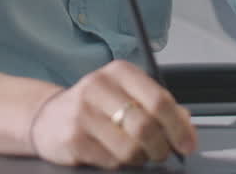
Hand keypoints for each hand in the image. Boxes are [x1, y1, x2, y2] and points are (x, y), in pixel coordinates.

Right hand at [29, 60, 196, 169]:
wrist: (48, 117)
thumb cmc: (95, 107)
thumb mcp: (127, 96)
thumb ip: (160, 108)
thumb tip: (188, 127)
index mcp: (119, 72)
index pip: (159, 99)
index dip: (178, 126)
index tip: (187, 144)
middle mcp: (99, 86)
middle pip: (146, 126)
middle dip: (161, 147)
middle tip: (163, 153)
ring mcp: (83, 113)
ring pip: (130, 148)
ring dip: (141, 158)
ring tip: (137, 154)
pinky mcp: (72, 138)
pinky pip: (111, 162)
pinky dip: (119, 164)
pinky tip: (113, 154)